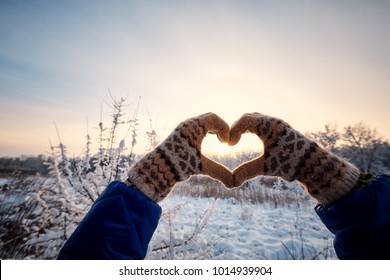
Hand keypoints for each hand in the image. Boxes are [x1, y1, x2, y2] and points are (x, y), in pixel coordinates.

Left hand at [127, 113, 232, 201]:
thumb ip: (219, 173)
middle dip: (219, 128)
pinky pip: (195, 127)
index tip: (226, 143)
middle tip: (224, 141)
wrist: (157, 167)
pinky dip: (204, 132)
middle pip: (209, 118)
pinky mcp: (178, 134)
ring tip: (218, 141)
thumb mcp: (201, 167)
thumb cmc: (179, 164)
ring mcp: (182, 129)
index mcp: (194, 127)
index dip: (224, 128)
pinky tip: (206, 143)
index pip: (214, 118)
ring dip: (212, 129)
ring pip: (201, 122)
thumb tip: (234, 184)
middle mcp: (187, 125)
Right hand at [230, 113, 359, 203]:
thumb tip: (231, 182)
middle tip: (232, 142)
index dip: (233, 131)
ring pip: (256, 119)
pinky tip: (251, 139)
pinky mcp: (282, 129)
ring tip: (238, 140)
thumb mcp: (266, 167)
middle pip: (249, 117)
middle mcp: (273, 122)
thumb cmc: (290, 162)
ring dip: (245, 127)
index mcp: (268, 126)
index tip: (230, 145)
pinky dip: (253, 128)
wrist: (314, 163)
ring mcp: (278, 124)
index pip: (244, 121)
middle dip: (237, 128)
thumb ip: (247, 171)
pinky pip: (263, 123)